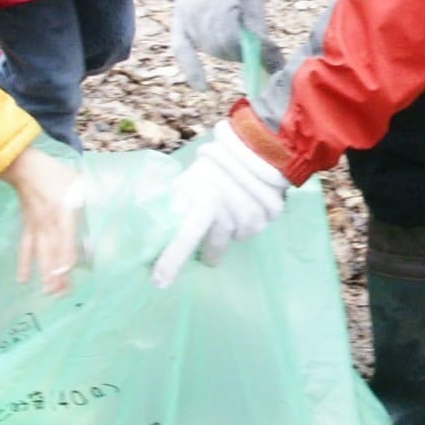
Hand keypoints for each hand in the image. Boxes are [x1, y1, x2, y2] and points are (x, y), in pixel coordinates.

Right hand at [0, 146, 83, 295]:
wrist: (27, 168)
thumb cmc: (57, 175)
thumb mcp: (80, 182)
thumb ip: (93, 197)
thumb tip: (111, 212)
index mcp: (63, 210)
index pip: (65, 236)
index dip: (66, 254)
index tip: (67, 272)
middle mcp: (48, 222)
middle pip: (52, 251)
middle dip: (55, 273)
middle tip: (61, 295)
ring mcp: (36, 227)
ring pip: (40, 253)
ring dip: (43, 273)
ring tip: (48, 293)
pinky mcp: (28, 227)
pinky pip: (25, 248)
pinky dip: (23, 264)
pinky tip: (22, 280)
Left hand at [152, 122, 290, 287]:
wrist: (259, 142)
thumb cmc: (219, 159)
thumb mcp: (192, 176)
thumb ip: (179, 200)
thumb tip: (155, 223)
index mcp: (204, 201)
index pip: (185, 237)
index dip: (172, 260)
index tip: (159, 282)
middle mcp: (229, 214)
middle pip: (213, 246)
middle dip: (208, 250)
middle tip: (205, 249)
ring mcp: (251, 217)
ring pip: (234, 237)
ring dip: (230, 227)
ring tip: (230, 202)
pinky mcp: (269, 217)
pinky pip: (252, 230)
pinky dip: (246, 220)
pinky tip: (246, 201)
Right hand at [166, 0, 283, 89]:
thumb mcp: (253, 2)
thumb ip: (259, 35)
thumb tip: (274, 66)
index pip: (229, 37)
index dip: (247, 48)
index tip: (264, 53)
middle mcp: (193, 7)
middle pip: (219, 45)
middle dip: (239, 50)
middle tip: (254, 46)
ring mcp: (183, 16)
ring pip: (207, 47)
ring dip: (225, 50)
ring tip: (238, 35)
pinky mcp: (179, 26)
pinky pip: (182, 49)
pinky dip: (193, 69)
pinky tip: (203, 87)